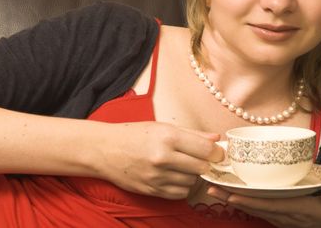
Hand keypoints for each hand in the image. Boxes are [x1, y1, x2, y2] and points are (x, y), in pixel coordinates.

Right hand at [96, 121, 223, 199]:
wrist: (104, 150)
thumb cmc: (133, 135)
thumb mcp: (161, 127)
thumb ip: (191, 134)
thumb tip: (216, 138)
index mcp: (167, 137)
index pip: (206, 149)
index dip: (216, 152)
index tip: (217, 152)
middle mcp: (163, 158)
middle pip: (201, 167)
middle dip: (205, 164)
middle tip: (200, 158)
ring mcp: (157, 177)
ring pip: (192, 182)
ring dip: (192, 175)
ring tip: (182, 166)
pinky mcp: (152, 190)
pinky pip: (179, 194)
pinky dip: (181, 186)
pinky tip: (174, 176)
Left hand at [207, 183, 320, 227]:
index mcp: (295, 209)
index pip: (268, 204)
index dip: (249, 200)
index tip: (231, 194)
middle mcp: (281, 214)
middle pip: (252, 206)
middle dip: (230, 197)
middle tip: (210, 188)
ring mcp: (276, 216)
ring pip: (249, 208)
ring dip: (230, 198)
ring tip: (211, 189)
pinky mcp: (274, 215)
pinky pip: (253, 208)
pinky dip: (238, 201)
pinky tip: (225, 194)